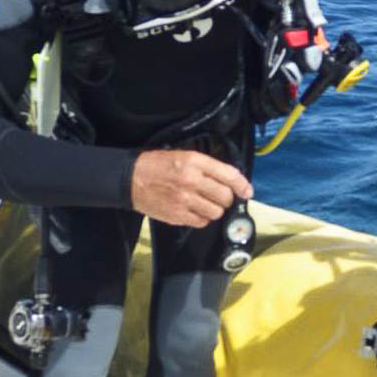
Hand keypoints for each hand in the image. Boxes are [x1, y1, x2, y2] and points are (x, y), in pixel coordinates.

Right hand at [131, 149, 252, 226]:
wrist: (129, 179)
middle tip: (220, 197)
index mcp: (195, 162)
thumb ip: (207, 166)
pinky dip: (202, 218)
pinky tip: (195, 211)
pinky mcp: (176, 215)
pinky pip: (201, 222)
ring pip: (216, 212)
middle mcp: (192, 180)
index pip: (229, 175)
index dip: (242, 185)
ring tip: (205, 203)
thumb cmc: (157, 165)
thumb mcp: (183, 155)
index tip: (247, 191)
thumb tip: (232, 179)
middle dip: (227, 198)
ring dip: (215, 209)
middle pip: (225, 197)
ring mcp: (184, 200)